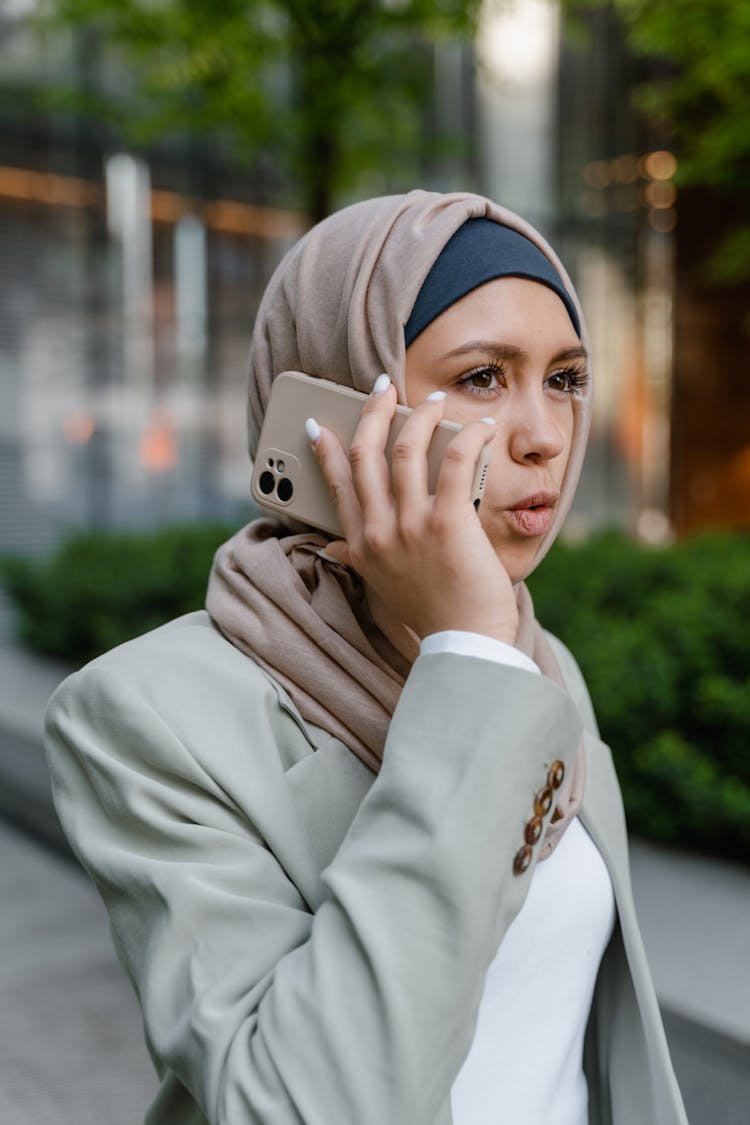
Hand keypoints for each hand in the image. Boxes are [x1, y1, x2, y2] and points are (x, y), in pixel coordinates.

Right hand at [307, 376, 518, 644]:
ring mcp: (411, 526)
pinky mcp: (448, 523)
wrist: (465, 643)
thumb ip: (357, 560)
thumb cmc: (431, 613)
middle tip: (382, 387)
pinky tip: (481, 427)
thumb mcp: (381, 586)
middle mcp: (379, 532)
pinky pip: (455, 462)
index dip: (327, 449)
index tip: (320, 424)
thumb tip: (331, 548)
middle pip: (366, 454)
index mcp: (361, 545)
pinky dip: (468, 437)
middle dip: (372, 412)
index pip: (336, 484)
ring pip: (407, 450)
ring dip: (420, 415)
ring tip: (433, 399)